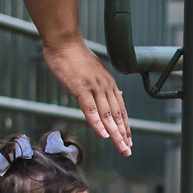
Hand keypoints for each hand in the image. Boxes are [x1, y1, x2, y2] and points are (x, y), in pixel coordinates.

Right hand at [42, 38, 131, 155]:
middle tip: (128, 150)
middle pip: (117, 114)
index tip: (128, 139)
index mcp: (108, 84)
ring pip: (107, 114)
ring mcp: (94, 87)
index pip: (120, 109)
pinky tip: (103, 135)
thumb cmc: (74, 56)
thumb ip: (101, 85)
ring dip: (114, 133)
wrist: (64, 42)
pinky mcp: (81, 88)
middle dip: (123, 134)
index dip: (125, 125)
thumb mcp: (93, 72)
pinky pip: (91, 109)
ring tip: (120, 146)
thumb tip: (109, 94)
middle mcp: (105, 86)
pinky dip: (97, 123)